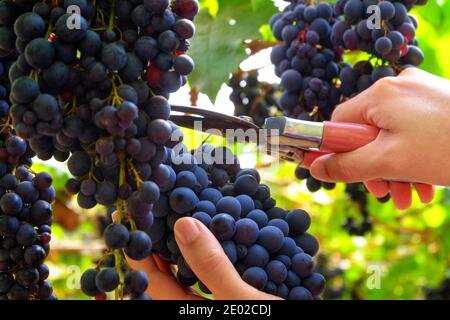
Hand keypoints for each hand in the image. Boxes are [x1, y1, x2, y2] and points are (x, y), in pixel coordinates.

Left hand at [126, 217, 280, 299]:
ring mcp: (219, 299)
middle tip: (160, 204)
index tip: (128, 213)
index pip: (149, 275)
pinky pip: (222, 269)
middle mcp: (199, 303)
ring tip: (191, 209)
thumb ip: (211, 266)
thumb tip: (183, 224)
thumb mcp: (240, 300)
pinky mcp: (239, 296)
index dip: (136, 245)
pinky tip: (229, 229)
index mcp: (186, 309)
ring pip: (197, 267)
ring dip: (194, 239)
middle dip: (164, 237)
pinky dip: (220, 248)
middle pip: (171, 268)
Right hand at [309, 68, 449, 207]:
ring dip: (395, 169)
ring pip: (391, 136)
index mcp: (381, 94)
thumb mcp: (390, 163)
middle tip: (386, 193)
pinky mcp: (438, 103)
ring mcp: (420, 94)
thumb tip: (315, 168)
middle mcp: (398, 87)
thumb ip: (347, 166)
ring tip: (410, 196)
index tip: (345, 174)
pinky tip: (426, 182)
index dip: (338, 151)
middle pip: (367, 132)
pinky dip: (413, 158)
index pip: (339, 122)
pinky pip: (412, 132)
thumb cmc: (448, 148)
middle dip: (373, 167)